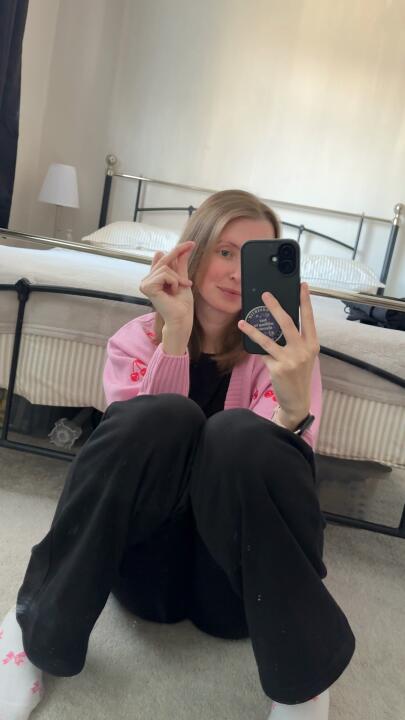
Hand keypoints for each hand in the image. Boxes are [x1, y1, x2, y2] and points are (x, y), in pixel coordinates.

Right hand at [139, 241, 194, 329]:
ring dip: (176, 278)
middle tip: (190, 259)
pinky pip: (164, 274)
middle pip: (163, 259)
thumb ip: (180, 265)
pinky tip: (173, 292)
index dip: (176, 250)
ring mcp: (145, 283)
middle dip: (178, 257)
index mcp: (154, 278)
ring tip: (178, 289)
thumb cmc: (182, 304)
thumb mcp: (182, 279)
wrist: (181, 318)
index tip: (191, 243)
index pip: (162, 258)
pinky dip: (173, 282)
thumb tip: (183, 250)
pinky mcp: (147, 287)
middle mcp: (147, 280)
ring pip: (165, 267)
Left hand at [237, 282, 319, 422]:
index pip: (309, 318)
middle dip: (275, 306)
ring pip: (268, 339)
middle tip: (266, 295)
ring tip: (243, 321)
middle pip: (287, 323)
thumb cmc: (299, 375)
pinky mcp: (277, 368)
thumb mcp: (304, 356)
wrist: (297, 400)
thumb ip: (297, 340)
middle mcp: (303, 350)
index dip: (306, 301)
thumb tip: (279, 321)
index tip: (303, 286)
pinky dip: (255, 347)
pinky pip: (262, 353)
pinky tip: (247, 340)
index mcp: (313, 344)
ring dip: (253, 329)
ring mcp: (290, 359)